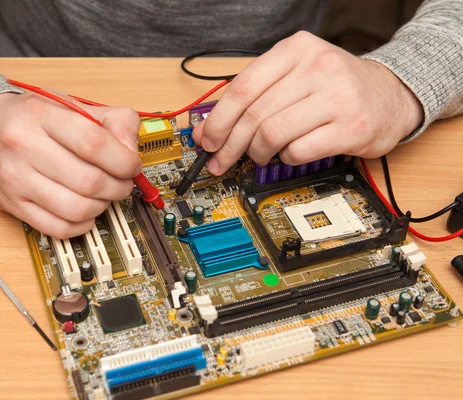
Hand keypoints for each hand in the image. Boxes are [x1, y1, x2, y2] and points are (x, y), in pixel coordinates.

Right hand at [0, 90, 141, 238]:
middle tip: (121, 182)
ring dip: (102, 207)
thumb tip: (132, 151)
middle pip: (89, 181)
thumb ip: (111, 120)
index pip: (94, 143)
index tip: (132, 165)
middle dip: (118, 187)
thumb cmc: (31, 118)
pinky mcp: (13, 205)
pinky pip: (59, 228)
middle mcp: (24, 147)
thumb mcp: (70, 104)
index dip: (123, 160)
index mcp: (41, 115)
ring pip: (77, 208)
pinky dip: (82, 224)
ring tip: (103, 195)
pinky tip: (85, 210)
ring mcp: (16, 179)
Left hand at [193, 31, 422, 173]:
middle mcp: (317, 67)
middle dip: (230, 145)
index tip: (206, 140)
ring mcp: (337, 97)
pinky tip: (289, 153)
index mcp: (296, 49)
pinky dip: (286, 158)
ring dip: (258, 153)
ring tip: (260, 155)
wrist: (390, 95)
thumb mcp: (293, 77)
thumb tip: (206, 130)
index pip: (242, 87)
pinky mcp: (351, 127)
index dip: (217, 119)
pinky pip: (299, 151)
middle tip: (221, 160)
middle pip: (254, 114)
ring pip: (272, 134)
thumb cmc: (333, 87)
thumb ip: (252, 97)